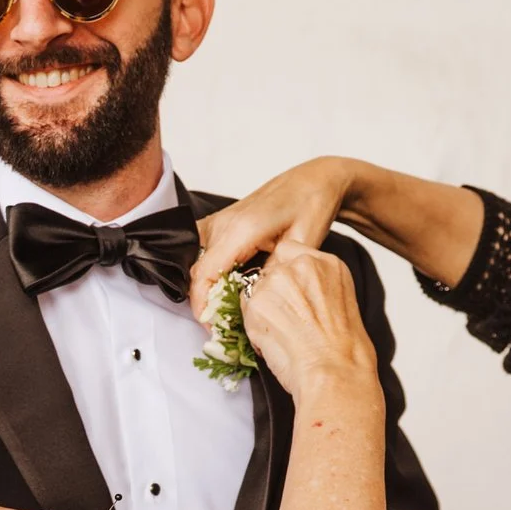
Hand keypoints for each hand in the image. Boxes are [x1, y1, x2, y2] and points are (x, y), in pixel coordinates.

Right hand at [191, 157, 362, 320]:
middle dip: (206, 303)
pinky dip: (210, 275)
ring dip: (207, 290)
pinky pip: (202, 254)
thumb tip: (254, 302)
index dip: (204, 306)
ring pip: (196, 265)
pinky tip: (228, 289)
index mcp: (242, 228)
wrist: (313, 181)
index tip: (215, 328)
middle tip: (227, 327)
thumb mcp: (303, 244)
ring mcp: (218, 221)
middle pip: (197, 272)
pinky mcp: (219, 223)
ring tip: (229, 311)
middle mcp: (223, 223)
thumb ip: (276, 274)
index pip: (205, 274)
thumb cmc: (311, 206)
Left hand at [239, 238, 379, 400]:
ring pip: (254, 291)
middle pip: (270, 271)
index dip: (286, 275)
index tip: (292, 294)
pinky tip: (275, 342)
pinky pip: (244, 312)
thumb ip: (316, 287)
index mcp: (328, 263)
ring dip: (262, 311)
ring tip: (285, 335)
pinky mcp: (257, 303)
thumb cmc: (344, 351)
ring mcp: (277, 282)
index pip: (290, 251)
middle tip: (289, 322)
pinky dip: (253, 329)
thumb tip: (296, 293)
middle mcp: (302, 265)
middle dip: (273, 295)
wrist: (336, 374)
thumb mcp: (341, 303)